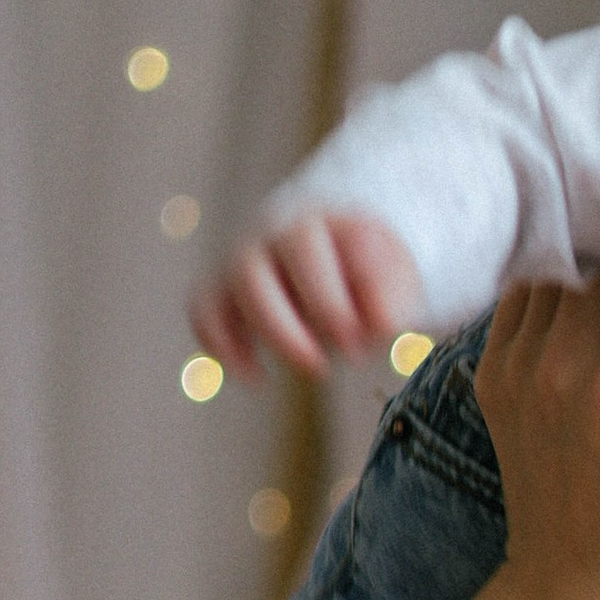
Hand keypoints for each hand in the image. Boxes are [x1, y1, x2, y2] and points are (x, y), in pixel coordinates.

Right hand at [191, 210, 421, 378]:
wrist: (344, 255)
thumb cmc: (372, 269)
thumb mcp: (396, 273)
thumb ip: (392, 293)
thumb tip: (380, 325)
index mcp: (312, 222)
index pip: (303, 251)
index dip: (330, 300)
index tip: (368, 335)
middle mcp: (266, 238)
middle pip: (252, 276)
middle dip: (293, 325)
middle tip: (343, 355)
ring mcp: (242, 264)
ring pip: (224, 295)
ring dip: (269, 336)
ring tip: (316, 366)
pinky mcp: (225, 293)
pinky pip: (203, 313)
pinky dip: (222, 346)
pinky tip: (258, 376)